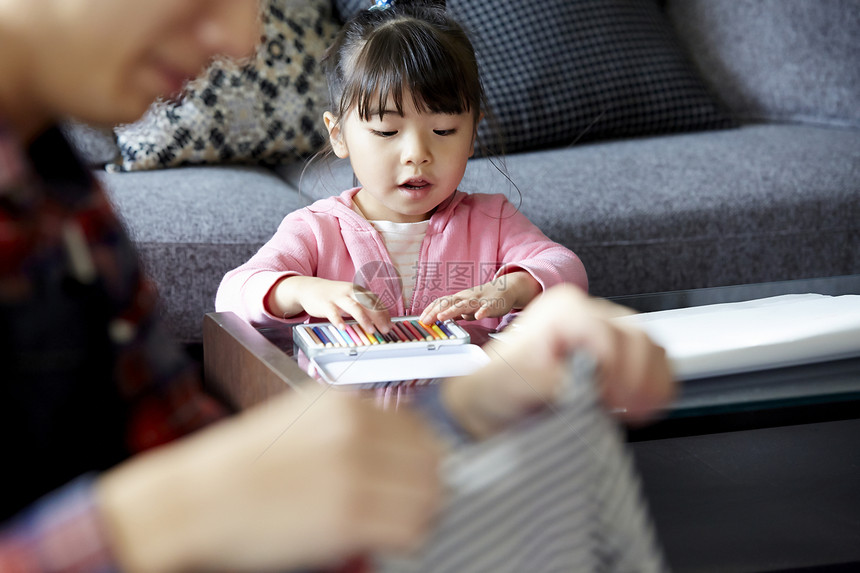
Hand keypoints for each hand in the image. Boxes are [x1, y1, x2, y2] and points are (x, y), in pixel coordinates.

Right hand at [98, 387, 442, 571]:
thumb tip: (396, 454)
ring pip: (429, 493)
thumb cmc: (238, 468)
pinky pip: (411, 528)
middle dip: (427, 485)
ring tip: (397, 525)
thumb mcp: (297, 424)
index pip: (418, 428)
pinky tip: (386, 540)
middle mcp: (355, 429)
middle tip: (411, 506)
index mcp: (343, 404)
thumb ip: (349, 430)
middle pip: (432, 459)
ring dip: (421, 513)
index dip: (419, 459)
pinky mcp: (349, 514)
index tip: (410, 478)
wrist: (191, 501)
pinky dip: (408, 538)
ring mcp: (355, 470)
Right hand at [268, 276, 391, 334]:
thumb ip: (362, 306)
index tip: (390, 325)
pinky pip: (333, 313)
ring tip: (370, 330)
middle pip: (368, 303)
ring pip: (354, 307)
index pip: (375, 301)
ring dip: (364, 319)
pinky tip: (343, 328)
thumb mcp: (350, 297)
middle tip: (385, 330)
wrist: (309, 288)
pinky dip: (339, 320)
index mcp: (358, 291)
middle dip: (378, 317)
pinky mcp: (325, 304)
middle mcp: (350, 292)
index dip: (384, 313)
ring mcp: (338, 297)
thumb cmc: (333, 295)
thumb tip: (378, 319)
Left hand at [419, 271, 540, 323]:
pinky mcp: (493, 304)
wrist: (506, 289)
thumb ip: (456, 313)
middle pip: (449, 302)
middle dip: (436, 311)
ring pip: (465, 305)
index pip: (442, 302)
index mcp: (460, 298)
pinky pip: (487, 308)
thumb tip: (442, 319)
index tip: (421, 319)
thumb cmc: (485, 298)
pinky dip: (483, 312)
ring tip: (442, 318)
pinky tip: (478, 317)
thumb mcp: (467, 306)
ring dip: (452, 311)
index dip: (431, 309)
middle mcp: (467, 297)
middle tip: (426, 320)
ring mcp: (479, 300)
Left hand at [441, 285, 674, 437]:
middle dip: (639, 378)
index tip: (614, 400)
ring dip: (652, 382)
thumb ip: (557, 379)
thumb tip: (588, 386)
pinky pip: (652, 359)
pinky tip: (646, 405)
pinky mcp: (617, 349)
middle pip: (636, 338)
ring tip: (638, 413)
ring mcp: (605, 329)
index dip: (617, 369)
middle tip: (631, 412)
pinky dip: (656, 382)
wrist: (493, 396)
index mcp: (563, 309)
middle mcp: (588, 312)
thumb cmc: (500, 384)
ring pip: (650, 347)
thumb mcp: (520, 381)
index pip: (608, 334)